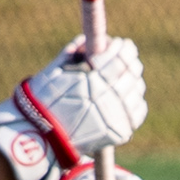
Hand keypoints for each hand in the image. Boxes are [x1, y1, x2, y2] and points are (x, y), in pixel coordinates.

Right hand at [0, 38, 147, 179]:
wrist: (40, 138)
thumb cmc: (42, 101)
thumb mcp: (53, 71)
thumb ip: (72, 52)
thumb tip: (87, 41)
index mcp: (93, 80)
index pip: (121, 56)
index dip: (124, 47)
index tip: (121, 43)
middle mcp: (108, 98)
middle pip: (132, 71)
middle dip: (130, 60)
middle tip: (125, 57)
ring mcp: (115, 116)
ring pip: (137, 90)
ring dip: (133, 79)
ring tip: (124, 77)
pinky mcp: (119, 132)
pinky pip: (138, 111)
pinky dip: (136, 101)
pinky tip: (127, 97)